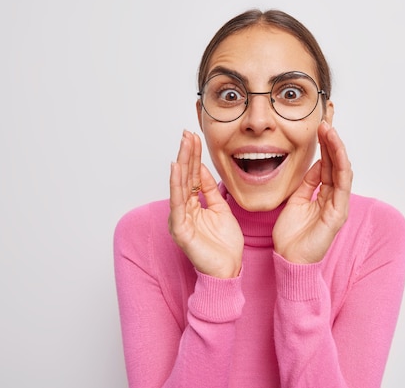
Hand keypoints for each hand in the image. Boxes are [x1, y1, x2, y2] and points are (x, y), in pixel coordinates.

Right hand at [168, 131, 243, 277]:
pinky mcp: (180, 229)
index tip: (195, 137)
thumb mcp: (221, 209)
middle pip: (185, 177)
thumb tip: (203, 170)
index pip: (193, 176)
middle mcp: (184, 210)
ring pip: (179, 186)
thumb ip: (210, 191)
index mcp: (193, 205)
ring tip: (182, 145)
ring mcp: (180, 219)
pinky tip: (176, 169)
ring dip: (181, 163)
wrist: (228, 270)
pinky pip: (178, 203)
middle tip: (187, 133)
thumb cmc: (225, 245)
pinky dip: (176, 185)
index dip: (194, 157)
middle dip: (186, 154)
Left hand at [272, 121, 352, 263]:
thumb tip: (315, 163)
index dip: (324, 143)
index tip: (320, 123)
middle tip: (327, 118)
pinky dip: (340, 165)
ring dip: (336, 148)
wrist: (289, 260)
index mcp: (323, 193)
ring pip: (342, 169)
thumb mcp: (296, 200)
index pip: (326, 162)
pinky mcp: (338, 212)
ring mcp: (338, 204)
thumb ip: (308, 183)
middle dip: (332, 139)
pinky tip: (336, 150)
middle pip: (336, 162)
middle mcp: (334, 196)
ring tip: (329, 129)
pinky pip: (342, 184)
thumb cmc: (291, 235)